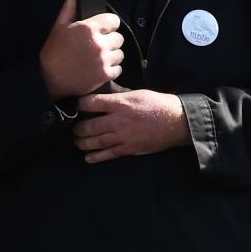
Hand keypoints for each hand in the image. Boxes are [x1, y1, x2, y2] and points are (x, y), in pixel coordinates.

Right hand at [39, 0, 123, 97]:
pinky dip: (110, 69)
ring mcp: (103, 59)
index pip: (114, 20)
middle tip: (97, 46)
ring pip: (119, 53)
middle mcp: (98, 43)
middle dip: (110, 41)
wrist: (50, 81)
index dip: (108, 25)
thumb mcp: (59, 26)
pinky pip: (118, 68)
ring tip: (96, 58)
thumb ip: (70, 6)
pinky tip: (98, 69)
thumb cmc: (54, 53)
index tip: (102, 30)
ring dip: (111, 55)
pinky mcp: (105, 74)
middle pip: (119, 37)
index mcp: (88, 28)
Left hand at [73, 90, 189, 162]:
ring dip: (83, 143)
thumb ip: (119, 96)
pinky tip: (88, 158)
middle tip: (75, 128)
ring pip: (96, 142)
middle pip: (89, 126)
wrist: (176, 122)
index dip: (81, 104)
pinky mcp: (128, 149)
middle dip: (78, 128)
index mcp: (121, 104)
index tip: (77, 105)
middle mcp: (119, 121)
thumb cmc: (157, 104)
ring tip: (78, 142)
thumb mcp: (138, 93)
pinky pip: (108, 154)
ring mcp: (123, 137)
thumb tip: (104, 94)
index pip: (92, 103)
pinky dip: (96, 157)